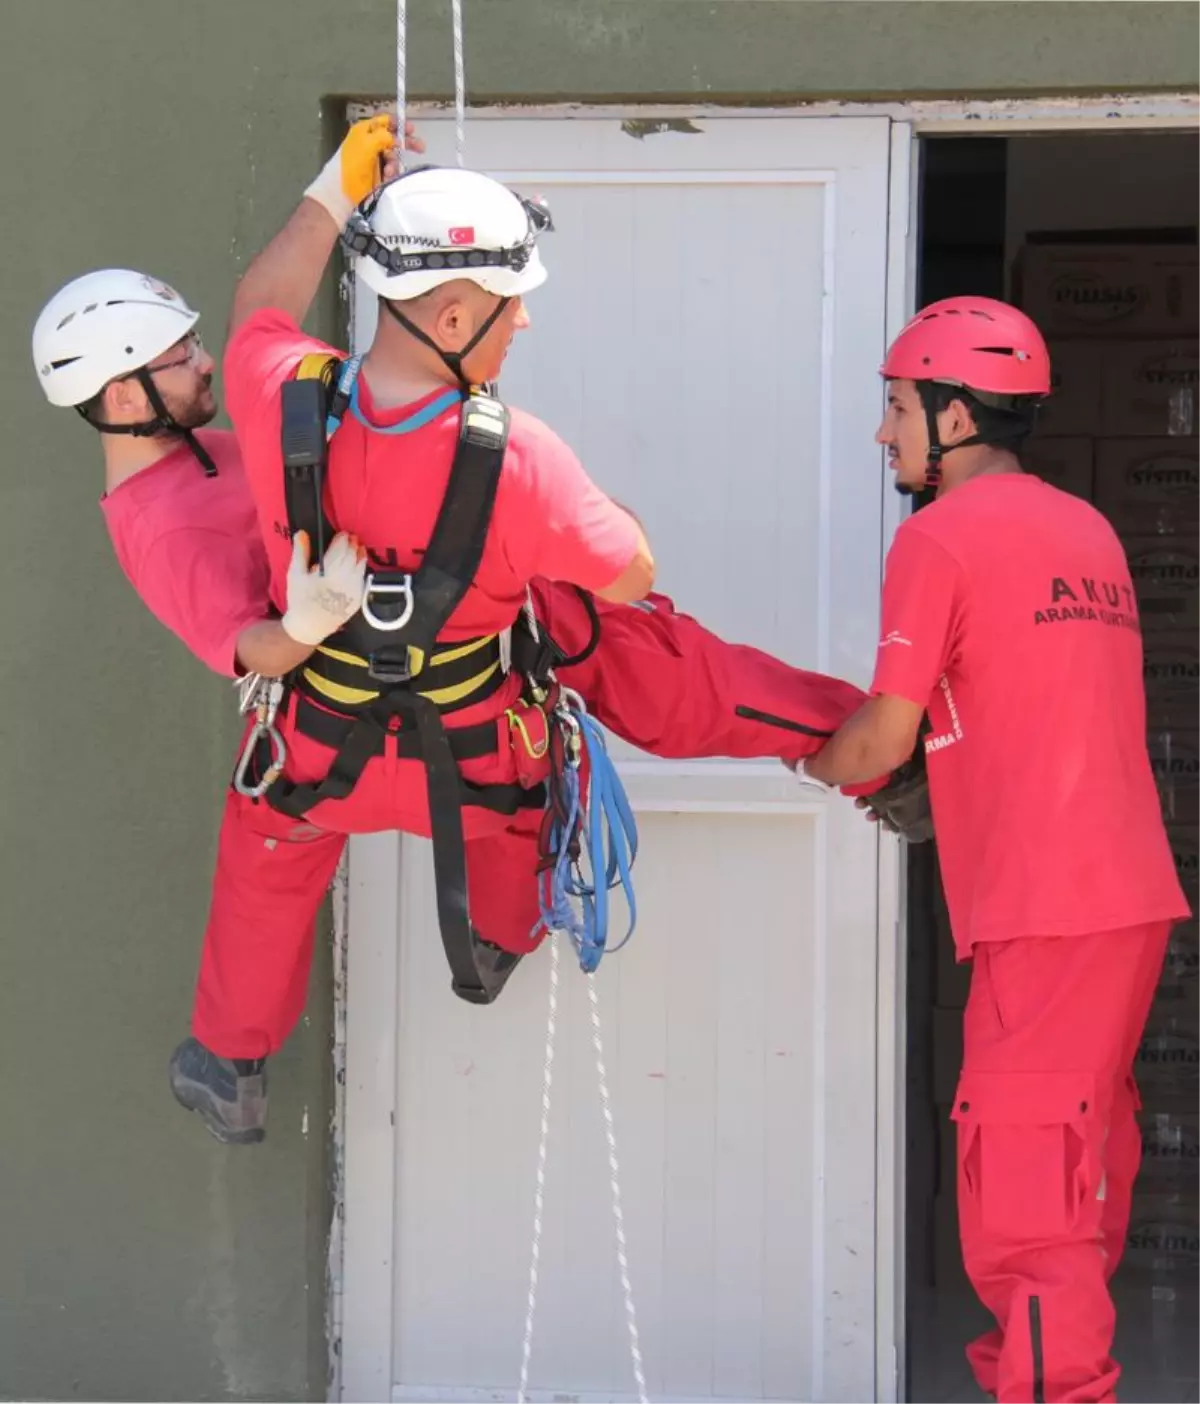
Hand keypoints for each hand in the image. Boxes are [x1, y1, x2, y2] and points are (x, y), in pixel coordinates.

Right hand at [280, 530, 367, 646]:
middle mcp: (345, 579)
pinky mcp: (358, 598)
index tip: (342, 533)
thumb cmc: (300, 599)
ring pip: (361, 566)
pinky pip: (363, 579)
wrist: (310, 626)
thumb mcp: (296, 574)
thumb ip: (301, 552)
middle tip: (351, 537)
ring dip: (360, 554)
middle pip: (353, 555)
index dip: (343, 538)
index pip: (341, 548)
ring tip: (358, 547)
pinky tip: (359, 565)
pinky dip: (361, 569)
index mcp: (330, 571)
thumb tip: (302, 533)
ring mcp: (354, 590)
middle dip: (352, 544)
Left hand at [304, 115, 425, 227]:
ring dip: (395, 163)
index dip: (397, 123)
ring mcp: (374, 160)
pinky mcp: (377, 175)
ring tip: (390, 171)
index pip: (383, 122)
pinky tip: (388, 178)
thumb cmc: (352, 165)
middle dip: (405, 143)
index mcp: (364, 132)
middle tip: (420, 148)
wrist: (343, 193)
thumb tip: (395, 138)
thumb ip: (384, 136)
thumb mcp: (367, 144)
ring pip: (393, 157)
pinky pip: (391, 170)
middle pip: (392, 139)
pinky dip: (392, 174)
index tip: (411, 129)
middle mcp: (370, 144)